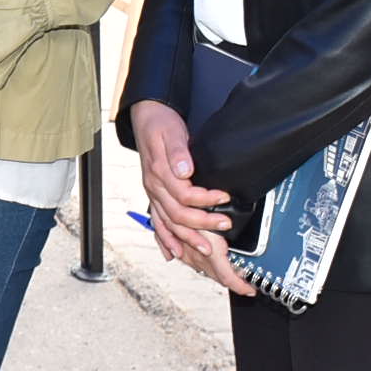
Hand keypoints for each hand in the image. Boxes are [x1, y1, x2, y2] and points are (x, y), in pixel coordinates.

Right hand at [129, 99, 253, 297]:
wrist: (145, 118)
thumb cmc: (161, 124)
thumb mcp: (172, 132)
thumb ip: (178, 152)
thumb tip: (184, 171)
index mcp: (159, 172)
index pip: (184, 195)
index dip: (206, 200)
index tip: (225, 197)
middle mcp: (154, 187)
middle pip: (177, 215)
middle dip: (202, 224)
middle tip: (224, 224)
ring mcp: (152, 193)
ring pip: (167, 223)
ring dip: (186, 238)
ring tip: (206, 249)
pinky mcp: (153, 195)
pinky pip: (156, 222)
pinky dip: (164, 240)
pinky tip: (173, 253)